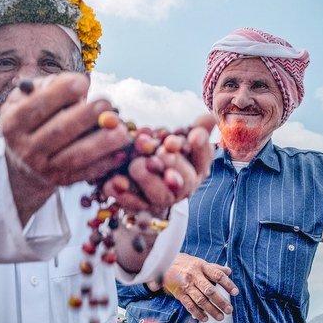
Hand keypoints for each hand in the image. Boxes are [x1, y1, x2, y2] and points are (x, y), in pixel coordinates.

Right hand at [0, 73, 129, 186]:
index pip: (37, 106)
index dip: (60, 93)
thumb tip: (78, 81)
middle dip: (85, 116)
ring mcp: (44, 168)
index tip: (82, 82)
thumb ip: (48, 86)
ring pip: (76, 156)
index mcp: (13, 123)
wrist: (23, 161)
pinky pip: (87, 172)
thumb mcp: (27, 100)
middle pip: (59, 131)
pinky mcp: (62, 181)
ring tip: (122, 130)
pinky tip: (123, 150)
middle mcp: (26, 148)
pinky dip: (106, 162)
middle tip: (107, 103)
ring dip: (101, 143)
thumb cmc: (33, 119)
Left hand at [101, 114, 215, 212]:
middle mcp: (183, 187)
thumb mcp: (181, 138)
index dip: (200, 147)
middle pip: (184, 180)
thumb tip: (209, 117)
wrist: (142, 175)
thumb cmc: (166, 150)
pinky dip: (122, 194)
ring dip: (148, 179)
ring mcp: (162, 199)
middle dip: (174, 164)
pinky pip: (132, 204)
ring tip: (137, 165)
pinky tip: (112, 182)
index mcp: (197, 168)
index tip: (194, 134)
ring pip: (160, 195)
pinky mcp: (140, 206)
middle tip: (163, 151)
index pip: (204, 158)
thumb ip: (195, 129)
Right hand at [151, 253, 238, 321]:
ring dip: (211, 310)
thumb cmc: (186, 263)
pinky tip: (205, 318)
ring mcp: (185, 285)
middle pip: (209, 290)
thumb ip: (214, 268)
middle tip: (229, 310)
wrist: (164, 263)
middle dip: (220, 302)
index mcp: (201, 266)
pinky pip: (189, 305)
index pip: (217, 275)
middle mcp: (193, 275)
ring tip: (220, 317)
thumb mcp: (200, 262)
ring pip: (200, 300)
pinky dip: (198, 313)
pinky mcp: (179, 293)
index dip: (227, 284)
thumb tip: (228, 271)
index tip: (236, 292)